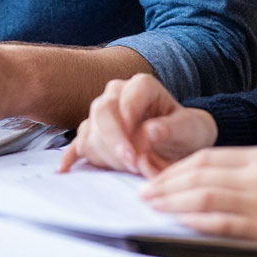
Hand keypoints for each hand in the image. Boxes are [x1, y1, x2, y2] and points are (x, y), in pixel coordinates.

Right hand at [59, 74, 215, 174]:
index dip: (128, 122)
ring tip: (129, 170)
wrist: (179, 143)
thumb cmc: (185, 132)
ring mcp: (102, 112)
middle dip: (114, 140)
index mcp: (141, 86)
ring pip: (91, 130)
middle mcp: (117, 93)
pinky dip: (71, 156)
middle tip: (131, 164)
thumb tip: (149, 131)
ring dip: (107, 154)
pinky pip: (78, 142)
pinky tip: (65, 169)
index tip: (137, 151)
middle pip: (102, 111)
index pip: (126, 97)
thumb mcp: (190, 130)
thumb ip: (172, 129)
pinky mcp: (94, 133)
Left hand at [138, 146, 256, 256]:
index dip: (175, 167)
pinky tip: (181, 222)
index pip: (205, 157)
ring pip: (204, 198)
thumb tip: (213, 176)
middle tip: (142, 191)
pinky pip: (225, 224)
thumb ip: (250, 167)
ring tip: (152, 205)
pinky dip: (197, 222)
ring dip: (173, 202)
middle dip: (165, 184)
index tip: (155, 173)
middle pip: (198, 176)